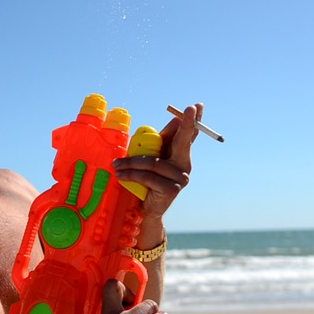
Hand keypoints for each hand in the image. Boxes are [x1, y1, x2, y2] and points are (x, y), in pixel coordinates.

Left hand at [113, 103, 202, 220]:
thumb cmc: (145, 180)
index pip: (188, 135)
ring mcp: (181, 178)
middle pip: (183, 142)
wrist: (144, 209)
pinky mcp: (172, 189)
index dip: (193, 121)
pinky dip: (131, 174)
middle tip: (188, 109)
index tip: (197, 105)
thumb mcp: (149, 158)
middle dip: (186, 125)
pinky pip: (148, 176)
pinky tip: (120, 175)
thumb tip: (173, 120)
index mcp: (180, 155)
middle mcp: (185, 165)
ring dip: (130, 162)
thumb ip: (157, 142)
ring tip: (116, 164)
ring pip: (153, 162)